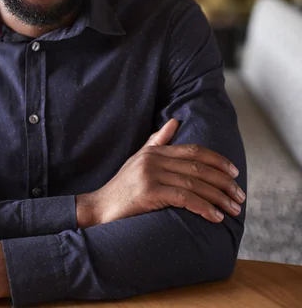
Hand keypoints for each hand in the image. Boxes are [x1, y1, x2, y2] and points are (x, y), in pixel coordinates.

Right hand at [76, 119, 245, 226]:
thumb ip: (157, 141)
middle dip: (224, 182)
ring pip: (195, 184)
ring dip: (219, 198)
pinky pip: (184, 198)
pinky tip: (215, 217)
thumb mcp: (139, 159)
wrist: (98, 208)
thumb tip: (175, 121)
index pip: (194, 151)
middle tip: (240, 195)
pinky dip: (203, 207)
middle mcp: (154, 159)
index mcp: (155, 151)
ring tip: (234, 209)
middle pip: (199, 167)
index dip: (218, 160)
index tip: (234, 172)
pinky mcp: (149, 193)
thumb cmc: (122, 187)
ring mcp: (151, 175)